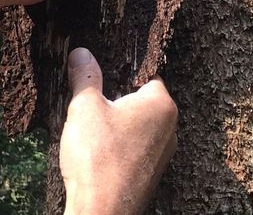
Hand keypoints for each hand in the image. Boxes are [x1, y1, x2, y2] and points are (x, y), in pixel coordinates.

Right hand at [60, 48, 176, 214]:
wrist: (102, 211)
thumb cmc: (97, 158)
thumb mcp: (84, 108)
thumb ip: (85, 77)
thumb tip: (82, 54)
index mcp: (161, 104)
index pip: (145, 75)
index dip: (121, 73)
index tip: (102, 75)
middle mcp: (170, 127)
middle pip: (141, 101)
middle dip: (117, 101)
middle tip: (92, 107)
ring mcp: (163, 153)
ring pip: (138, 126)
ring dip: (118, 126)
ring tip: (94, 133)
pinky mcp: (152, 173)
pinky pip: (136, 148)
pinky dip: (120, 147)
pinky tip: (100, 154)